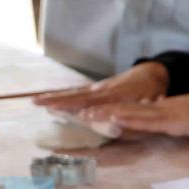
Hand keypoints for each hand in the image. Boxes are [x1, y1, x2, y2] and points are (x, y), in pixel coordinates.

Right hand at [33, 61, 168, 111]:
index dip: (87, 108)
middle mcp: (104, 89)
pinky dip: (61, 95)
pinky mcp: (94, 88)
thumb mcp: (152, 100)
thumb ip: (142, 109)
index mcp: (118, 94)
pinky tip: (47, 99)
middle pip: (79, 96)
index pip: (99, 102)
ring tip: (36, 101)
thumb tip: (131, 115)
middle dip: (60, 100)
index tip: (73, 113)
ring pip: (74, 93)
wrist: (150, 74)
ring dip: (55, 97)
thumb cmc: (153, 91)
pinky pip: (75, 92)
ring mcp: (97, 88)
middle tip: (40, 103)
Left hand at [93, 91, 188, 136]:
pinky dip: (129, 118)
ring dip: (108, 115)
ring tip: (87, 115)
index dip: (110, 113)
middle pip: (124, 111)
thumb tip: (164, 126)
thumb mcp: (186, 122)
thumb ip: (172, 124)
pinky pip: (146, 119)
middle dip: (102, 113)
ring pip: (130, 113)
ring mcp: (162, 114)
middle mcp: (157, 111)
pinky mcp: (170, 119)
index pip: (131, 113)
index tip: (92, 114)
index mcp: (159, 112)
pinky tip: (115, 117)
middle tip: (82, 113)